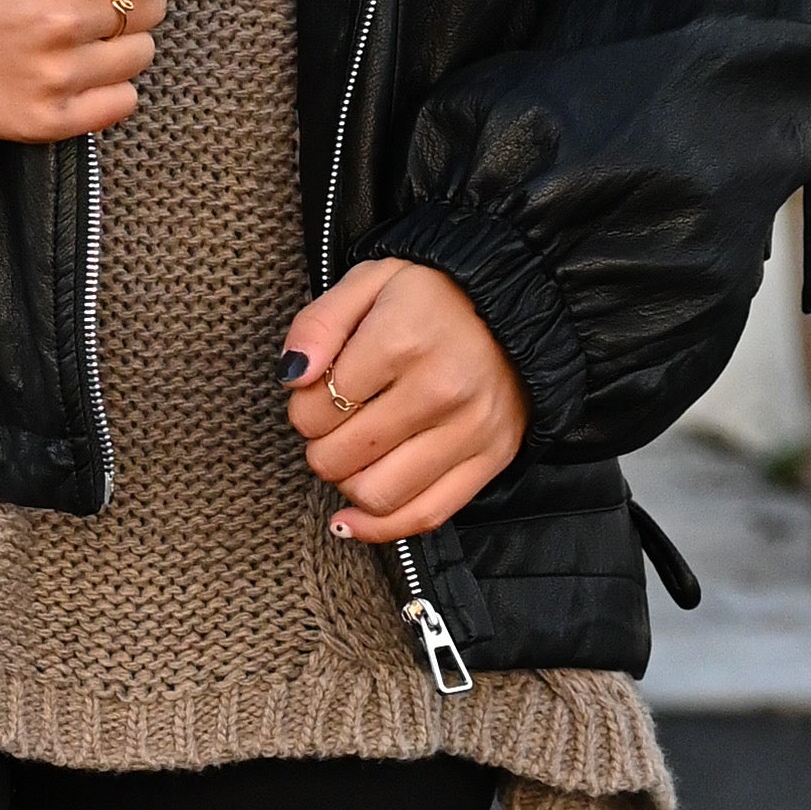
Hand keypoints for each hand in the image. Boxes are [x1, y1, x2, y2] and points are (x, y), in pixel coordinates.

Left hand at [276, 256, 526, 544]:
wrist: (517, 305)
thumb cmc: (433, 295)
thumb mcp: (367, 282)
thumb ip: (317, 324)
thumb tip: (293, 377)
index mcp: (402, 340)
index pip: (315, 411)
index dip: (302, 408)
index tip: (318, 394)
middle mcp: (440, 390)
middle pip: (340, 458)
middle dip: (321, 447)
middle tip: (335, 424)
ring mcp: (470, 431)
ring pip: (377, 496)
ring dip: (349, 484)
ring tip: (355, 455)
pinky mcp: (491, 459)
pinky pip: (426, 517)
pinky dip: (380, 527)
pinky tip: (352, 516)